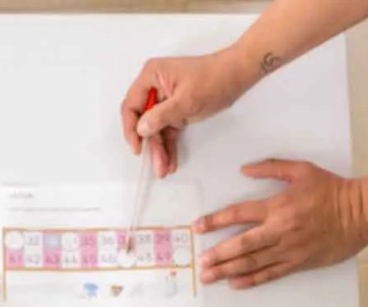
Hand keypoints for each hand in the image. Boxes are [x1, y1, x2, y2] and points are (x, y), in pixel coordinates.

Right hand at [121, 49, 250, 177]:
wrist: (236, 76)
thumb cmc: (213, 80)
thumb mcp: (186, 100)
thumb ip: (161, 116)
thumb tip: (141, 129)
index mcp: (151, 77)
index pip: (131, 105)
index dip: (131, 128)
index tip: (137, 147)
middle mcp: (154, 88)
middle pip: (143, 121)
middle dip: (150, 144)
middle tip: (155, 165)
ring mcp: (165, 101)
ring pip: (156, 130)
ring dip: (159, 149)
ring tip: (164, 169)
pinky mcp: (176, 111)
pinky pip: (168, 131)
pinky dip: (169, 145)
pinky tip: (170, 161)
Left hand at [196, 159, 367, 287]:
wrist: (362, 213)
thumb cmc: (331, 189)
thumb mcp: (302, 170)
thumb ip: (271, 168)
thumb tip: (245, 169)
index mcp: (277, 206)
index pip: (239, 214)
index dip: (216, 221)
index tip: (199, 227)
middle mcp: (279, 230)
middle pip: (242, 245)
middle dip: (218, 255)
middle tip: (200, 262)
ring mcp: (289, 250)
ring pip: (253, 263)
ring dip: (228, 270)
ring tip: (210, 276)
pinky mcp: (299, 263)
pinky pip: (271, 274)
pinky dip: (252, 280)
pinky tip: (235, 284)